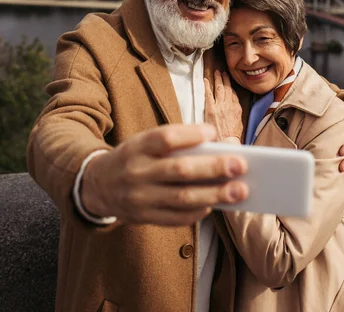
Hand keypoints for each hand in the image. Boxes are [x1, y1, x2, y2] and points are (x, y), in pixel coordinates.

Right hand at [81, 123, 247, 225]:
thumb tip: (224, 144)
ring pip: (182, 198)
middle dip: (213, 168)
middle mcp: (137, 172)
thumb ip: (181, 141)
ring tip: (239, 190)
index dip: (191, 134)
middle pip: (179, 170)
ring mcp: (140, 198)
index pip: (165, 138)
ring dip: (214, 194)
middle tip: (240, 165)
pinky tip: (214, 204)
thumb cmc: (135, 157)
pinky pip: (175, 217)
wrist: (97, 185)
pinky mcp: (143, 217)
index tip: (214, 132)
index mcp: (138, 146)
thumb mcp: (147, 142)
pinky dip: (197, 211)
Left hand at [204, 71, 243, 140]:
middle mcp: (229, 105)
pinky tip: (205, 80)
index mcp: (237, 108)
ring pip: (219, 89)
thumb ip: (236, 115)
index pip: (234, 94)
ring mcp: (220, 106)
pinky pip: (208, 94)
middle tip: (222, 72)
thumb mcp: (239, 125)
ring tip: (217, 72)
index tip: (229, 83)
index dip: (231, 87)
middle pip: (227, 89)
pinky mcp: (211, 109)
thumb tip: (234, 111)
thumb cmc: (232, 137)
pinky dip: (207, 86)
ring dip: (218, 79)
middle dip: (225, 79)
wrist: (227, 142)